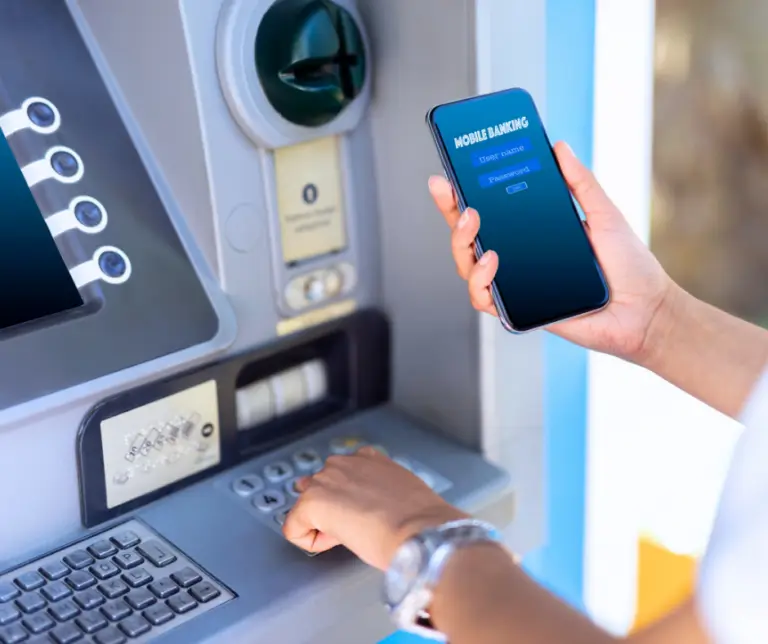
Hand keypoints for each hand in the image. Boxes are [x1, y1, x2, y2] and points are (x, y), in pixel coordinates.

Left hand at [282, 447, 466, 569]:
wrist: (418, 529)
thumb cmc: (419, 518)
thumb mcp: (402, 491)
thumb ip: (382, 490)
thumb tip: (375, 507)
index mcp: (367, 457)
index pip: (344, 475)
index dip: (352, 502)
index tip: (368, 516)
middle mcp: (342, 463)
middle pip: (320, 489)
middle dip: (333, 510)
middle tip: (357, 528)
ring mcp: (324, 480)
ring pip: (307, 506)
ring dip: (321, 523)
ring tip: (349, 536)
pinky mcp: (311, 502)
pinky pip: (294, 527)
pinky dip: (309, 540)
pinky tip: (333, 543)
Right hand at [429, 142, 673, 361]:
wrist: (646, 309)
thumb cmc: (629, 267)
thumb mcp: (604, 214)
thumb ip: (580, 183)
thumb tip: (559, 148)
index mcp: (532, 235)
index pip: (488, 212)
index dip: (462, 195)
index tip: (449, 174)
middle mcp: (518, 259)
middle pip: (468, 238)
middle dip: (451, 213)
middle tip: (454, 194)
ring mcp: (516, 285)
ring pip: (467, 267)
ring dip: (461, 244)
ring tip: (474, 224)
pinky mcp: (519, 311)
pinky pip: (483, 299)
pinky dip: (480, 280)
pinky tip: (492, 262)